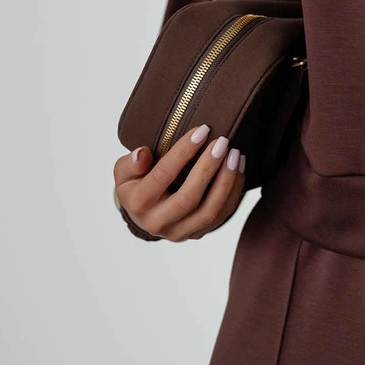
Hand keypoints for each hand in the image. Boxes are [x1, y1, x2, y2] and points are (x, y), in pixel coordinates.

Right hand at [113, 124, 245, 240]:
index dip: (183, 152)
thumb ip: (130, 162)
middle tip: (223, 142)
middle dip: (209, 168)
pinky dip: (234, 191)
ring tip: (236, 154)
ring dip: (227, 181)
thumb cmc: (136, 183)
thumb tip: (142, 154)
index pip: (163, 175)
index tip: (202, 130)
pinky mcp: (197, 233)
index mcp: (138, 203)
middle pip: (189, 198)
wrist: (143, 212)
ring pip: (210, 211)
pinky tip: (239, 168)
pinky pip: (221, 215)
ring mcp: (179, 232)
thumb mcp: (124, 172)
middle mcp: (158, 222)